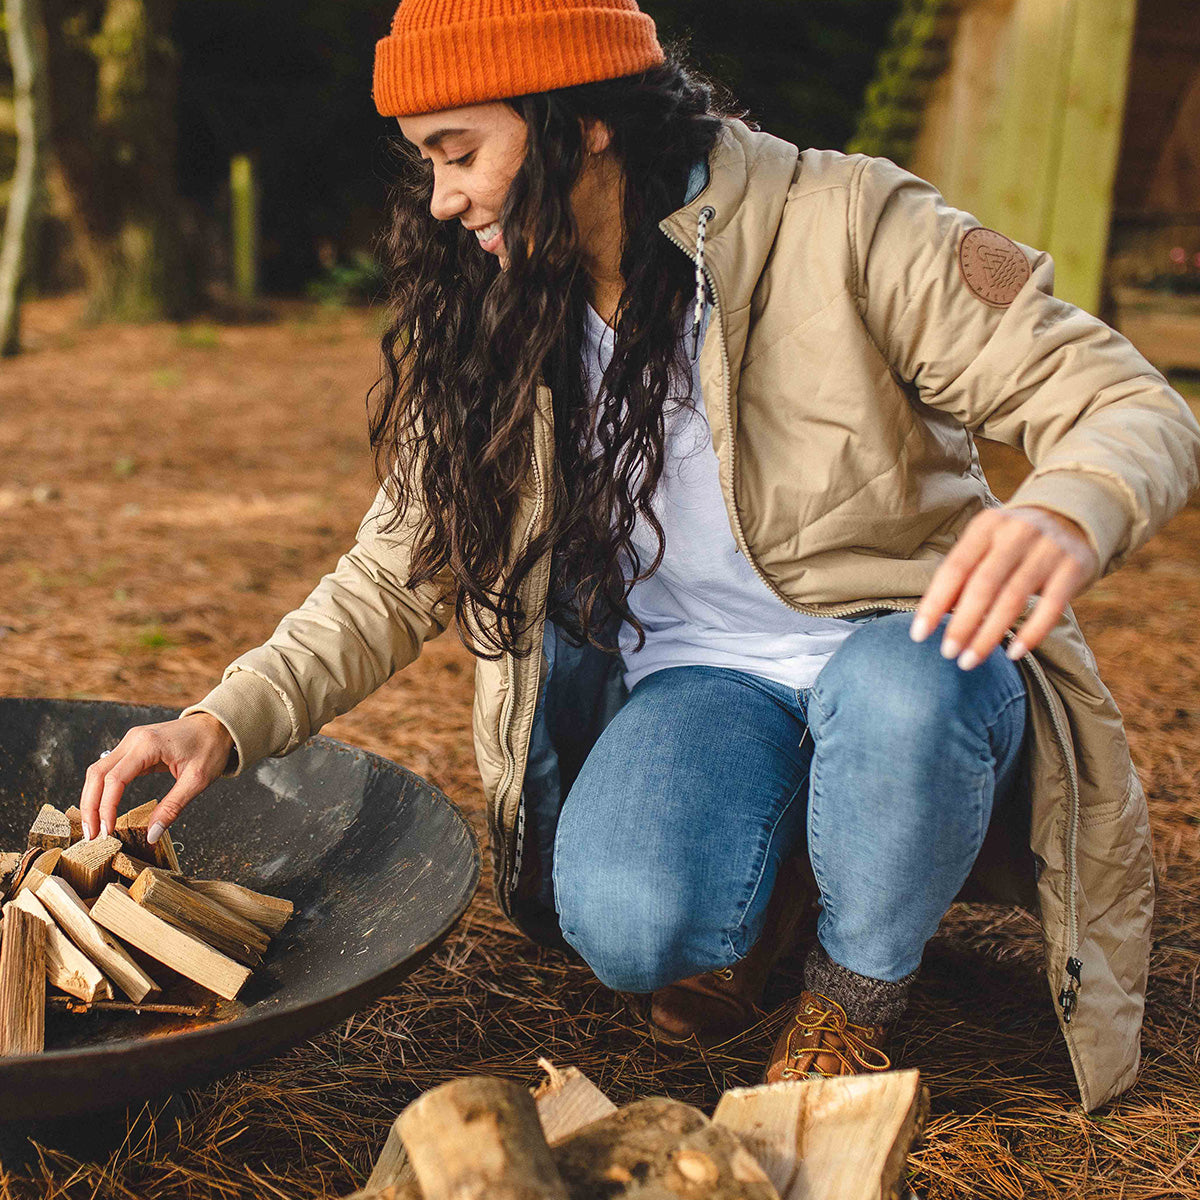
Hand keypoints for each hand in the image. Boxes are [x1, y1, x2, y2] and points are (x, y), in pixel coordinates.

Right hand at [79, 713, 233, 842]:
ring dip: (92, 798)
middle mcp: (134, 739)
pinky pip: (110, 769)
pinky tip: (103, 808)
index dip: (106, 808)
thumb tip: (152, 835)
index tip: (106, 831)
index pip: (115, 779)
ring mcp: (131, 741)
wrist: (217, 725)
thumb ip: (173, 807)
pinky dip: (102, 789)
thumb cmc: (210, 747)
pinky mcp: (133, 747)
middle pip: (98, 774)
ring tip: (94, 826)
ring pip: (99, 771)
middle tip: (91, 835)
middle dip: (90, 806)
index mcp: (148, 744)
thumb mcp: (197, 780)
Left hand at [910, 506, 1099, 668]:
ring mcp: (1048, 549)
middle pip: (983, 585)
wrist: (1074, 514)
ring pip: (1013, 598)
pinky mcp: (1074, 567)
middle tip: (947, 653)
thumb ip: (964, 573)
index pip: (955, 568)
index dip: (934, 602)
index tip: (918, 635)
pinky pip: (1052, 607)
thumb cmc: (1015, 540)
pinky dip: (1031, 633)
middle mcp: (1016, 534)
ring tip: (970, 660)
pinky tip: (1013, 653)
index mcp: (987, 526)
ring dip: (989, 635)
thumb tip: (935, 615)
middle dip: (962, 623)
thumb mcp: (987, 543)